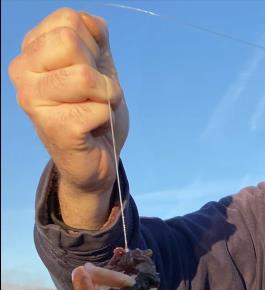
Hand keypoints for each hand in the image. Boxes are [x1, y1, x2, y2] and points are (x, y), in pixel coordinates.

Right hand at [8, 8, 128, 199]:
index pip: (69, 20)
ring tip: (96, 109)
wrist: (98, 159)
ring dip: (106, 95)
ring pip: (85, 76)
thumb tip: (89, 20)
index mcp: (32, 50)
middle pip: (71, 42)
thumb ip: (95, 38)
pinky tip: (93, 128)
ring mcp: (33, 100)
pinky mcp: (53, 127)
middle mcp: (23, 71)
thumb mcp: (100, 65)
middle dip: (98, 69)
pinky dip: (106, 117)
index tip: (90, 72)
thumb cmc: (95, 112)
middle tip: (94, 94)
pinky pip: (98, 108)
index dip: (93, 46)